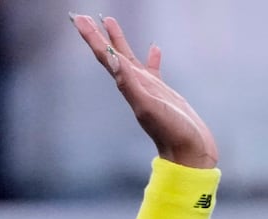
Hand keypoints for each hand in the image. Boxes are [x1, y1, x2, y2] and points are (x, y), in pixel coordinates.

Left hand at [71, 14, 218, 169]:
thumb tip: (113, 60)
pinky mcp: (162, 93)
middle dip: (97, 35)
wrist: (188, 152)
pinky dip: (152, 58)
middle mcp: (134, 86)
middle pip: (111, 55)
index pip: (106, 57)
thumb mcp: (149, 106)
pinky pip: (153, 70)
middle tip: (83, 16)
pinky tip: (154, 48)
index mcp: (128, 86)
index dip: (92, 38)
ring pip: (128, 58)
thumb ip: (130, 84)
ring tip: (109, 21)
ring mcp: (148, 89)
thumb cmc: (171, 132)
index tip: (79, 19)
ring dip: (118, 41)